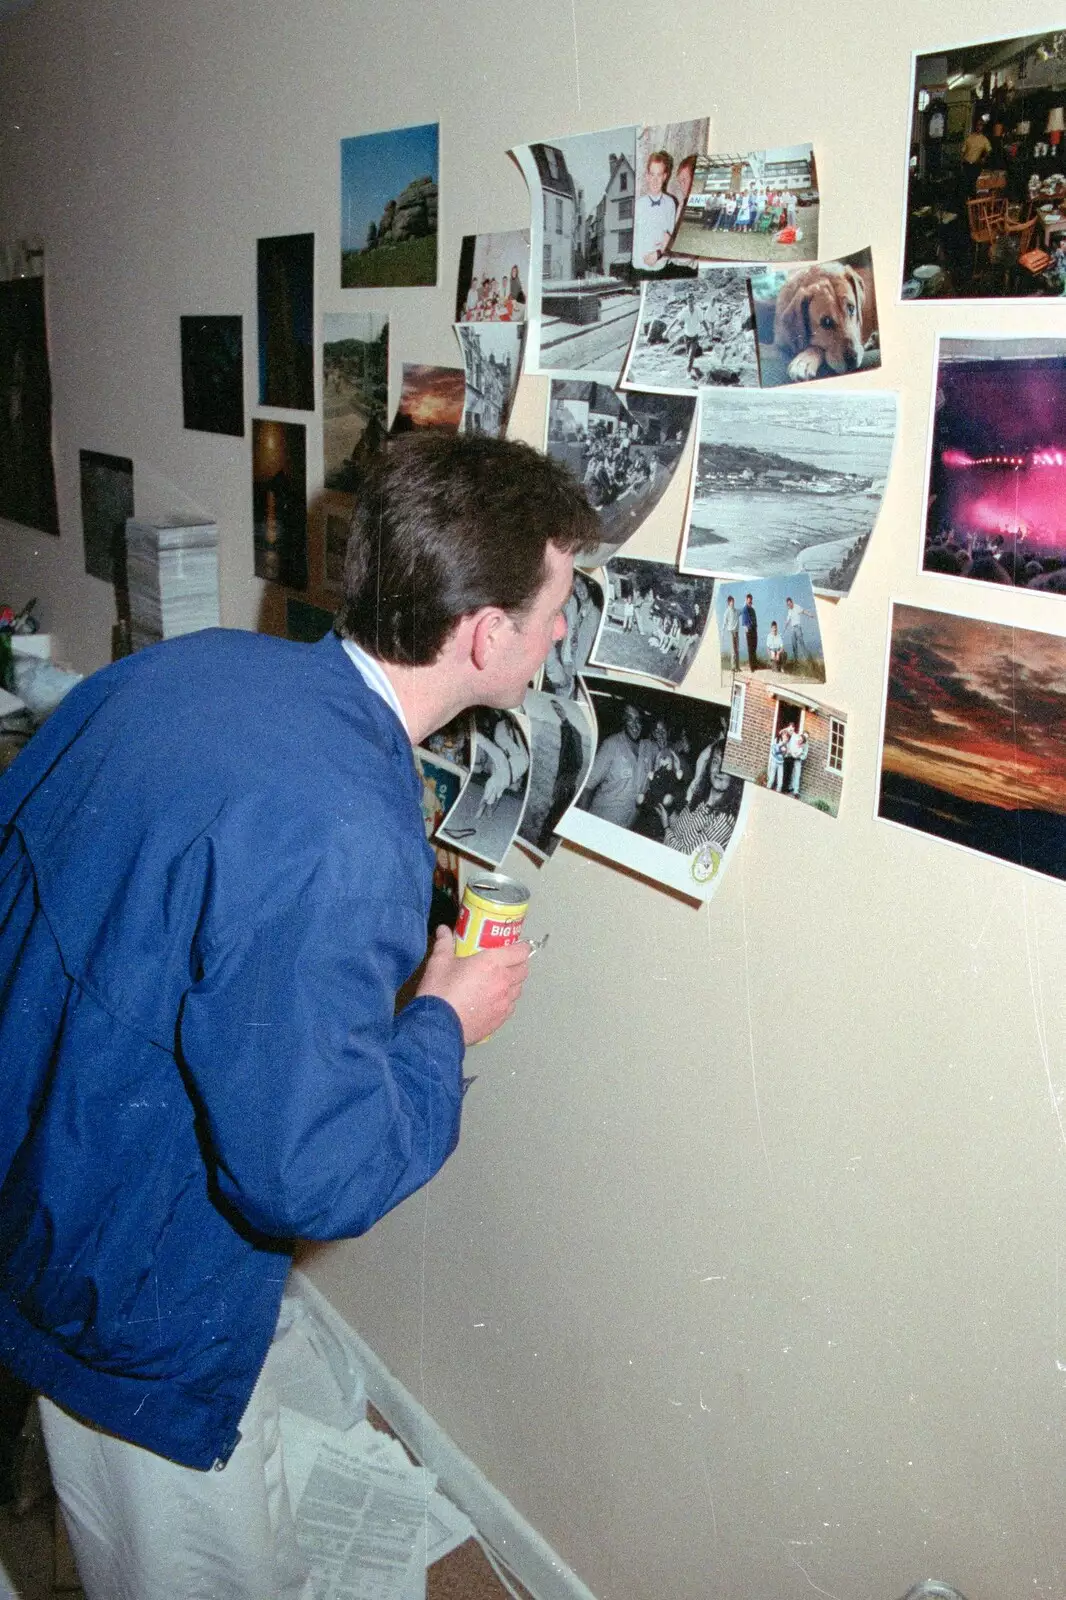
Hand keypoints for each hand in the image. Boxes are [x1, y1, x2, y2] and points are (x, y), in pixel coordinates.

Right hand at [417, 925, 530, 1043]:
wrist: (437, 1025)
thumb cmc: (440, 992)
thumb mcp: (439, 962)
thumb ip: (444, 943)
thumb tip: (443, 930)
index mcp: (493, 963)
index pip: (521, 951)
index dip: (520, 947)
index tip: (514, 946)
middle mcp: (503, 982)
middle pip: (523, 970)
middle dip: (517, 964)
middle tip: (505, 963)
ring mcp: (503, 1002)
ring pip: (518, 989)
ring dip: (512, 983)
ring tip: (498, 982)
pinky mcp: (500, 1019)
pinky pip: (510, 1006)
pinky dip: (506, 1001)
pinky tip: (492, 1000)